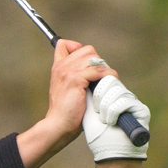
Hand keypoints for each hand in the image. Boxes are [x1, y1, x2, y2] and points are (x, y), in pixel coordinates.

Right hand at [18, 39, 117, 167]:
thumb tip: (96, 69)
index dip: (77, 48)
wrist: (59, 124)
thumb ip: (74, 75)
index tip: (86, 62)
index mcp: (57, 66)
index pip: (64, 44)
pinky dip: (107, 75)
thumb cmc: (66, 110)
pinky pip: (98, 70)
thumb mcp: (66, 87)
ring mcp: (68, 72)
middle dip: (96, 60)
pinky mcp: (76, 80)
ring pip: (93, 57)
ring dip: (103, 68)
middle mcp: (61, 66)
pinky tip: (109, 82)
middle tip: (99, 76)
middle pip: (86, 49)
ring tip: (104, 80)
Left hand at [83, 76, 149, 161]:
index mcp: (113, 97)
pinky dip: (114, 111)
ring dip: (106, 107)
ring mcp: (134, 103)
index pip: (106, 79)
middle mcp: (125, 97)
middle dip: (100, 96)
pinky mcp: (142, 110)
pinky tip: (111, 122)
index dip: (97, 87)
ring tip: (105, 120)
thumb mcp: (90, 112)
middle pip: (112, 81)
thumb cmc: (99, 137)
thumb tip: (86, 78)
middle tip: (98, 112)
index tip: (91, 100)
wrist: (109, 154)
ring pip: (117, 91)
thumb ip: (90, 95)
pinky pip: (125, 101)